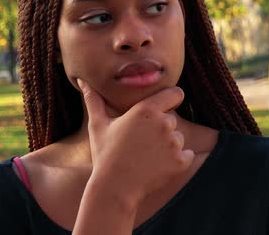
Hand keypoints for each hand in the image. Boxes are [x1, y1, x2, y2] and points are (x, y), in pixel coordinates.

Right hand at [77, 79, 194, 208]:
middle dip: (161, 128)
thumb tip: (81, 80)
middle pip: (172, 119)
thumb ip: (94, 100)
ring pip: (178, 138)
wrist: (114, 188)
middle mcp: (163, 123)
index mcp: (146, 110)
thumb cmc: (104, 154)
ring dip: (168, 146)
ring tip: (147, 156)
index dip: (172, 98)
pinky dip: (177, 161)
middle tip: (142, 143)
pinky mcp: (181, 162)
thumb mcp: (97, 125)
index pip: (175, 94)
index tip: (165, 106)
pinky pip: (186, 155)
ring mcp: (174, 143)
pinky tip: (157, 166)